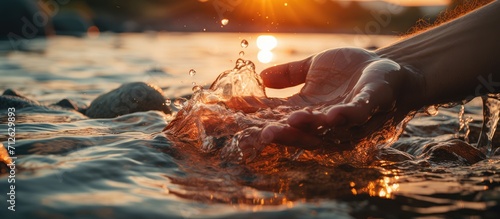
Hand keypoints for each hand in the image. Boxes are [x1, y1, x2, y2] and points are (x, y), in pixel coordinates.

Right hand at [259, 48, 423, 150]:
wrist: (388, 68)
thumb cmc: (350, 71)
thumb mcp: (314, 68)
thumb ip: (290, 74)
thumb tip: (261, 77)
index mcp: (307, 109)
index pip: (275, 116)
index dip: (254, 116)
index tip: (229, 114)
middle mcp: (323, 120)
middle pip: (296, 131)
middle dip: (278, 134)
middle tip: (258, 135)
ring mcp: (346, 117)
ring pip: (324, 129)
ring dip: (306, 128)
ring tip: (288, 123)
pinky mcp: (368, 106)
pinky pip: (355, 115)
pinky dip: (343, 117)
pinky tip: (329, 115)